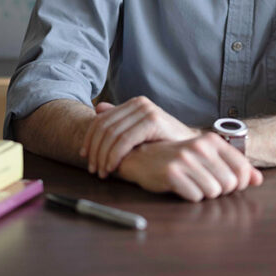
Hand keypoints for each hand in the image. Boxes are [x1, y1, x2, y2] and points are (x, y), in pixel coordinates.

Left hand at [80, 96, 198, 177]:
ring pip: (112, 134)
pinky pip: (125, 140)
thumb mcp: (139, 131)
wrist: (192, 148)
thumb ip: (120, 120)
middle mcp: (139, 103)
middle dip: (95, 150)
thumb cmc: (165, 142)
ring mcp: (147, 110)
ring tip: (102, 171)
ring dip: (103, 155)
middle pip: (104, 127)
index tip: (84, 156)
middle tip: (92, 168)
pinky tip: (113, 167)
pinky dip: (115, 155)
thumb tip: (98, 109)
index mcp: (133, 103)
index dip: (89, 138)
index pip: (101, 119)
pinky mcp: (153, 121)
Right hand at [115, 134, 262, 201]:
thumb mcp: (206, 156)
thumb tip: (258, 180)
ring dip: (203, 194)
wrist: (141, 156)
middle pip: (229, 184)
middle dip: (219, 191)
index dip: (237, 184)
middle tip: (202, 183)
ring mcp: (185, 159)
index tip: (224, 183)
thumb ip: (235, 166)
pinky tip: (179, 187)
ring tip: (190, 184)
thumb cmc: (177, 158)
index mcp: (211, 140)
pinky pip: (194, 197)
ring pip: (213, 192)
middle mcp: (200, 147)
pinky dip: (189, 196)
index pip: (242, 170)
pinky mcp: (171, 173)